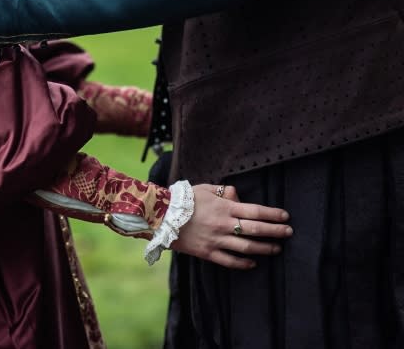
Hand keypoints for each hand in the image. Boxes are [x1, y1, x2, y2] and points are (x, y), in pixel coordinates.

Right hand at [172, 184, 292, 269]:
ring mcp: (217, 241)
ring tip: (276, 248)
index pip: (255, 211)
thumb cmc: (185, 199)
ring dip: (264, 248)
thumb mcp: (206, 188)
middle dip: (275, 232)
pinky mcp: (208, 253)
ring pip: (246, 248)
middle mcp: (224, 225)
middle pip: (255, 230)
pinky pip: (230, 261)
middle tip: (288, 233)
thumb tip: (238, 195)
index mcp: (224, 208)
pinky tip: (254, 262)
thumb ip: (224, 192)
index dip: (272, 214)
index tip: (285, 216)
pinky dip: (244, 263)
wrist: (163, 216)